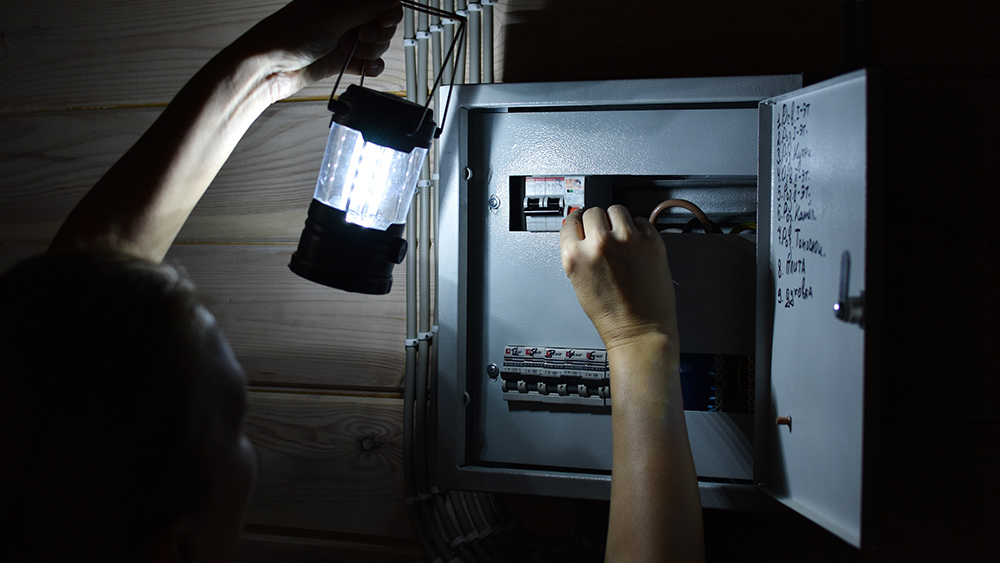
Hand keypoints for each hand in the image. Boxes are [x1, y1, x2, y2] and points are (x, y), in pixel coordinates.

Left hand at [227, 0, 403, 101]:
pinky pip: (369, 62)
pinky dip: (371, 66)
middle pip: (383, 22)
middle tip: (362, 37)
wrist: (268, 69)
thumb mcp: (333, 16)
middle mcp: (346, 14)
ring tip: (351, 52)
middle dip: (379, 33)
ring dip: (372, 51)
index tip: (384, 21)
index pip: (381, 1)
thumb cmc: (288, 34)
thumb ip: (367, 7)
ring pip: (378, 43)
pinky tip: (364, 67)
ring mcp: (345, 37)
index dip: (388, 11)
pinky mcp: (344, 59)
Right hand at [559, 205, 678, 351]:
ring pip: (616, 209)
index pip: (570, 220)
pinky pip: (640, 220)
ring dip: (617, 220)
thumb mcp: (578, 282)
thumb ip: (578, 253)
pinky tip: (636, 245)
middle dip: (597, 222)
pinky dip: (638, 229)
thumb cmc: (611, 314)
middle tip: (604, 234)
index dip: (577, 223)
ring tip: (621, 238)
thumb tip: (581, 232)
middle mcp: (599, 243)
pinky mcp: (650, 240)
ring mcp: (627, 239)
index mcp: (575, 255)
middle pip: (593, 211)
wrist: (640, 329)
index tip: (583, 224)